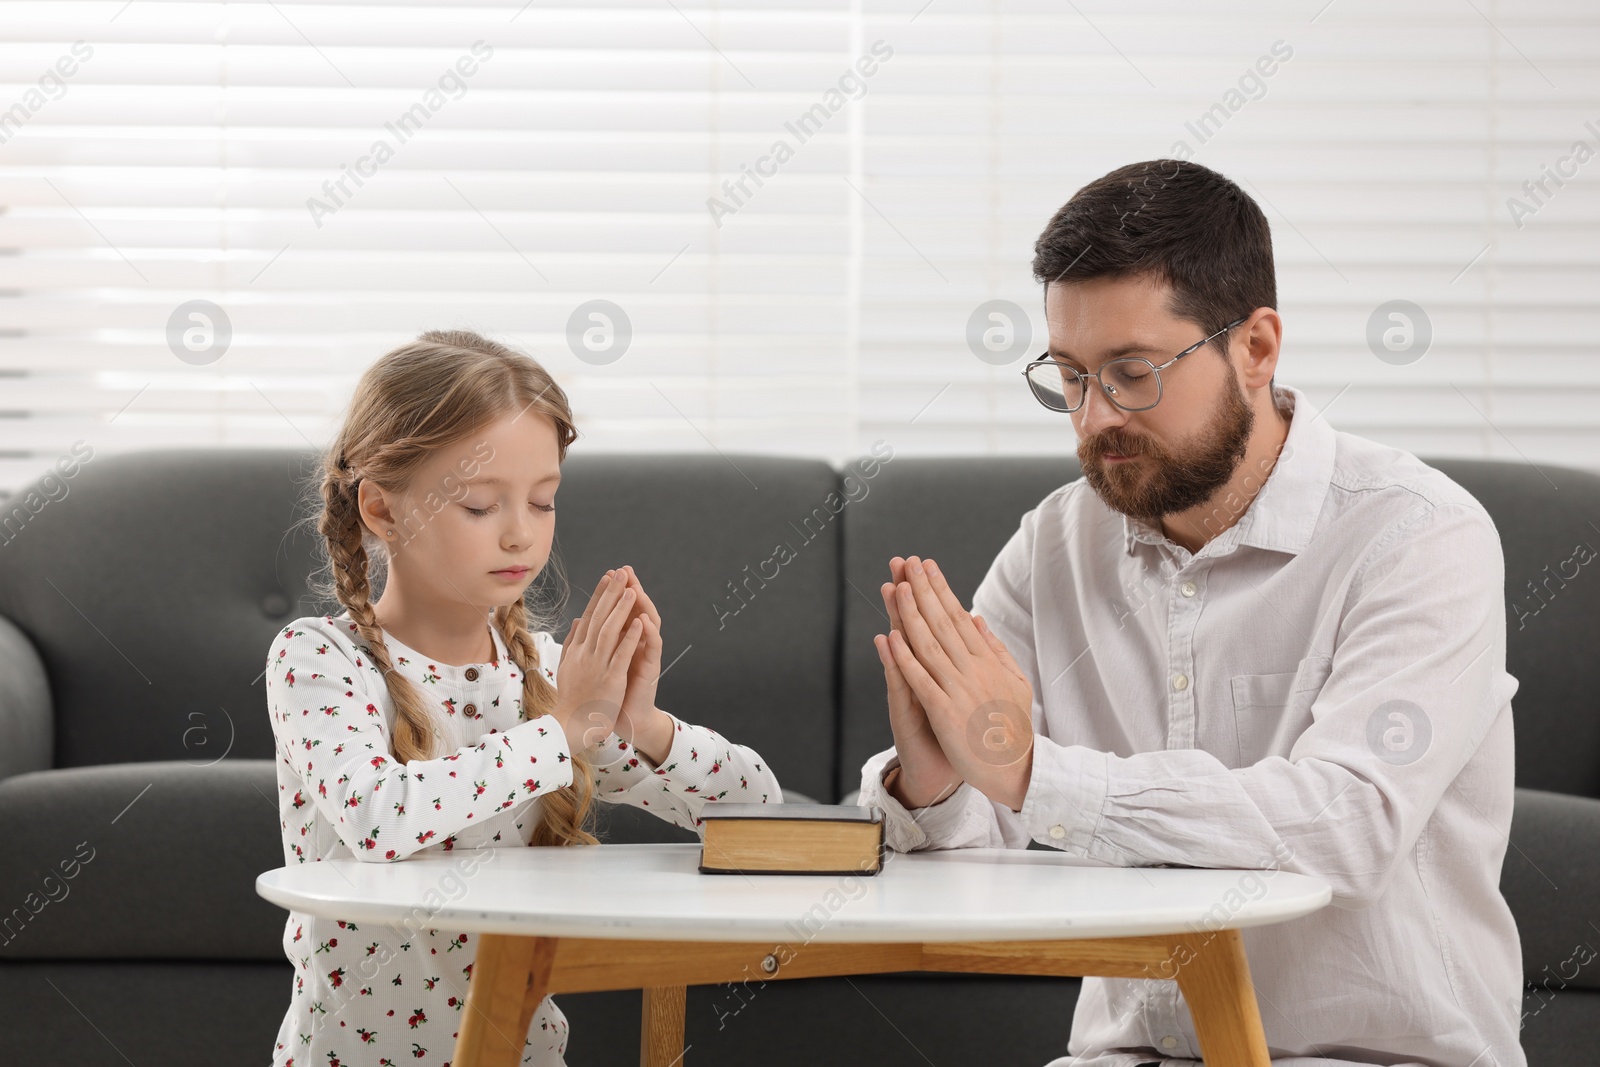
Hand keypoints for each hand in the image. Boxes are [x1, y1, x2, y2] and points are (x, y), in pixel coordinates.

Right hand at [553, 571, 645, 751]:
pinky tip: (639, 622)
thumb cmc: (572, 697)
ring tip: (631, 589)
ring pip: (610, 631)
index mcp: (577, 649)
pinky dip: (630, 637)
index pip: (590, 616)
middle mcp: (585, 653)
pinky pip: (621, 654)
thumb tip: (577, 620)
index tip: (607, 577)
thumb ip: (573, 642)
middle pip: (599, 617)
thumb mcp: (568, 665)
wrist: (571, 726)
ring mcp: (597, 665)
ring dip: (622, 609)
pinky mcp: (610, 678)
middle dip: (611, 593)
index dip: (600, 595)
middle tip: (621, 572)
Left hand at [606, 565, 672, 763]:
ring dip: (642, 605)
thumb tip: (582, 619)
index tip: (607, 574)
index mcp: (622, 640)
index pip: (620, 610)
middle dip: (630, 589)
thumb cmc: (612, 691)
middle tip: (625, 571)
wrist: (625, 719)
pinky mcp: (651, 667)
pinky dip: (648, 632)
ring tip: (635, 588)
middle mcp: (637, 643)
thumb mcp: (599, 661)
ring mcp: (645, 654)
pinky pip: (652, 646)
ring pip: (648, 622)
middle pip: (636, 610)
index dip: (614, 593)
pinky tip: (643, 620)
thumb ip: (595, 639)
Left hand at [885, 555, 1035, 810]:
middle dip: (923, 589)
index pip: (959, 617)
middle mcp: (973, 669)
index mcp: (987, 661)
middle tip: (908, 562)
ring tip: (898, 588)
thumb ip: (995, 649)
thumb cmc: (1014, 728)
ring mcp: (958, 689)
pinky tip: (890, 638)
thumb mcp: (1014, 681)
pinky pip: (920, 680)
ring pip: (929, 645)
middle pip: (942, 622)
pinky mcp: (945, 711)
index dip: (941, 589)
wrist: (1018, 768)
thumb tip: (977, 619)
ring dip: (911, 615)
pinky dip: (904, 658)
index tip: (927, 566)